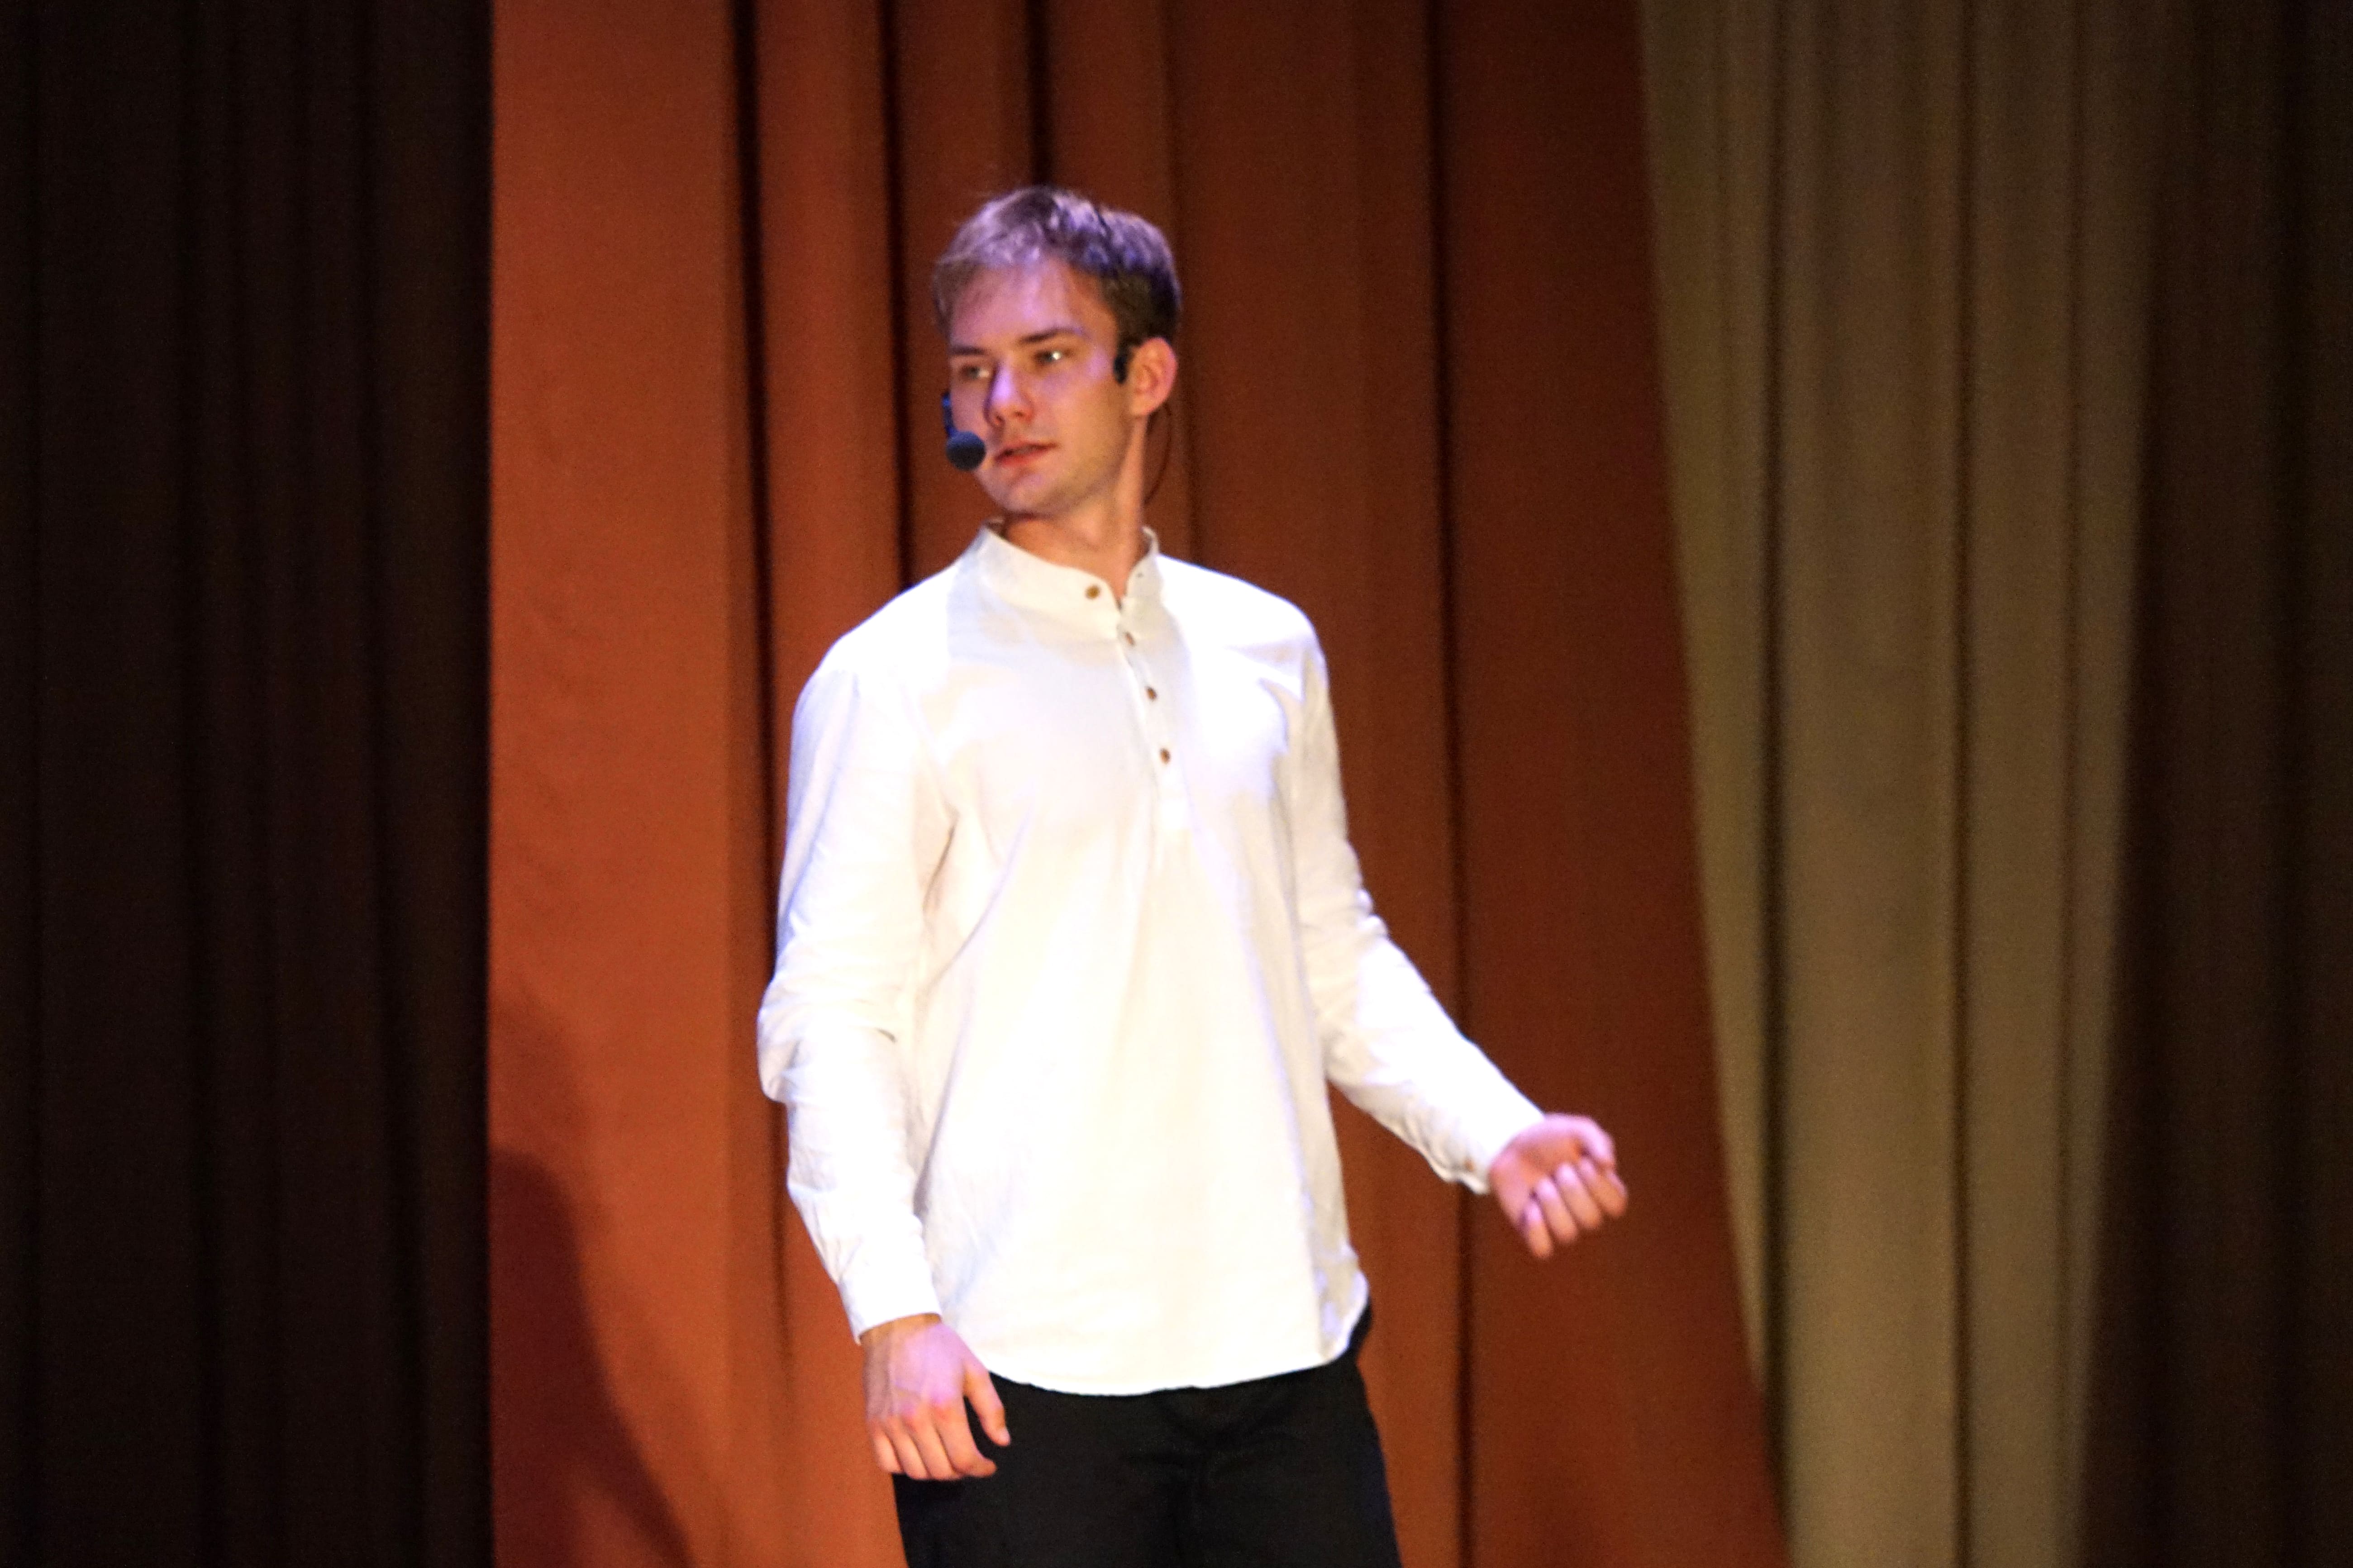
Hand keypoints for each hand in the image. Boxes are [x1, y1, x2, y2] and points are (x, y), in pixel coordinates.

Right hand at [859, 1313, 1010, 1479]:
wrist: (897, 1327)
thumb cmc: (938, 1347)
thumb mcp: (974, 1370)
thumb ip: (991, 1409)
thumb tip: (1002, 1442)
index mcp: (945, 1406)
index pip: (964, 1459)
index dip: (980, 1469)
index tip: (987, 1466)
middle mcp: (916, 1419)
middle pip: (941, 1470)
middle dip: (960, 1471)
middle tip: (967, 1460)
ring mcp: (891, 1424)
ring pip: (915, 1472)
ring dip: (934, 1471)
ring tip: (944, 1457)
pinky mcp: (873, 1424)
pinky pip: (887, 1463)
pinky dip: (904, 1466)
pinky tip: (916, 1453)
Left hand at [1488, 1114, 1628, 1258]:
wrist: (1512, 1144)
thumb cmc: (1550, 1138)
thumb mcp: (1576, 1129)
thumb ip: (1596, 1140)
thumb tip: (1608, 1164)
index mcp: (1602, 1190)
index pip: (1616, 1206)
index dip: (1599, 1186)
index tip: (1583, 1163)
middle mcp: (1585, 1211)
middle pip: (1591, 1220)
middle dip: (1570, 1189)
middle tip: (1558, 1170)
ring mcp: (1560, 1223)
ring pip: (1567, 1234)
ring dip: (1551, 1203)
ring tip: (1541, 1183)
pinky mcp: (1535, 1232)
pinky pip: (1543, 1249)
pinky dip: (1536, 1228)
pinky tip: (1530, 1207)